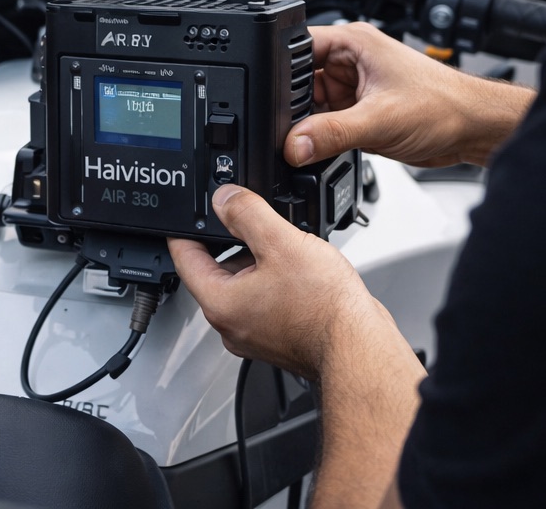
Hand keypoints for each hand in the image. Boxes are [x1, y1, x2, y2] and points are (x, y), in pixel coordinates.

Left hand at [168, 185, 400, 378]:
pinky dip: (276, 281)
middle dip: (231, 243)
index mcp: (220, 303)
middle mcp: (231, 325)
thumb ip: (246, 213)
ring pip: (244, 284)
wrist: (361, 347)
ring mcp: (256, 334)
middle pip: (215, 270)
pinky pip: (266, 299)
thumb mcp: (281, 242)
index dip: (184, 229)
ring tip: (286, 248)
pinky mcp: (279, 337)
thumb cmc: (325, 309)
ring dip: (258, 262)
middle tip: (251, 221)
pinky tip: (300, 271)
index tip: (186, 214)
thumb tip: (224, 199)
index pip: (184, 258)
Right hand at [285, 22, 533, 168]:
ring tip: (311, 140)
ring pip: (309, 106)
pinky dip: (320, 138)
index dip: (277, 72)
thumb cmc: (446, 105)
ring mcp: (352, 88)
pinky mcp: (357, 113)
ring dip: (308, 125)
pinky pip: (324, 124)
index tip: (265, 100)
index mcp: (353, 43)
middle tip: (287, 130)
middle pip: (297, 81)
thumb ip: (331, 133)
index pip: (295, 47)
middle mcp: (349, 62)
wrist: (475, 130)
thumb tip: (292, 145)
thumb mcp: (380, 119)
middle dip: (291, 106)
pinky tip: (322, 147)